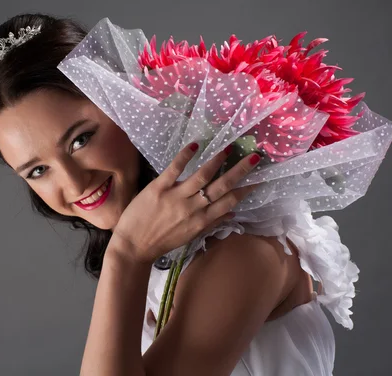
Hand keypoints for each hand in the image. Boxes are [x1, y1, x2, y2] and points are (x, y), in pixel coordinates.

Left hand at [111, 142, 260, 263]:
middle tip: (254, 157)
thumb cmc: (161, 242)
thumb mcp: (189, 236)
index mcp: (201, 221)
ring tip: (228, 148)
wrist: (132, 247)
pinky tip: (195, 145)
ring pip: (201, 176)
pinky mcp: (157, 188)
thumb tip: (232, 213)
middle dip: (240, 171)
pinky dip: (185, 156)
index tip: (259, 177)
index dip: (245, 189)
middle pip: (221, 187)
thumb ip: (211, 223)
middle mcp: (192, 208)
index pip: (229, 202)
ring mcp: (175, 197)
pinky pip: (173, 169)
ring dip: (216, 161)